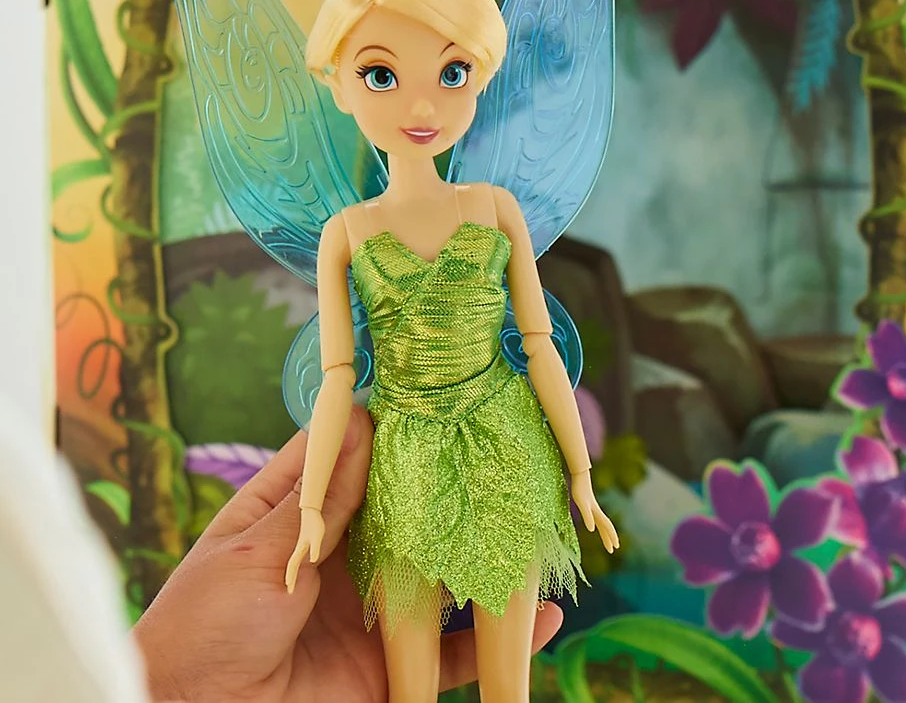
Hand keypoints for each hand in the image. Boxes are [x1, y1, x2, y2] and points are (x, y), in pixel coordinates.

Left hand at [134, 406, 563, 701]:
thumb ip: (322, 499)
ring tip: (532, 530)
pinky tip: (538, 619)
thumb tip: (361, 418)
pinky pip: (449, 653)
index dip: (385, 430)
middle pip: (403, 514)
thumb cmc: (201, 628)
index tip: (433, 401)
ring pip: (435, 578)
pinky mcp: (385, 668)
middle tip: (501, 454)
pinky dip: (491, 640)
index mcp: (294, 516)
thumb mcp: (259, 552)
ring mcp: (366, 612)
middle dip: (446, 489)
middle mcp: (339, 557)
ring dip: (481, 559)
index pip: (347, 459)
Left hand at [570, 469, 619, 553]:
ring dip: (605, 532)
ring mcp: (593, 508)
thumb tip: (591, 530)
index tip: (615, 548)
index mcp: (596, 512)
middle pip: (605, 527)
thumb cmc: (579, 489)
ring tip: (608, 540)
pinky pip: (596, 519)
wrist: (580, 475)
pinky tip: (595, 526)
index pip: (606, 526)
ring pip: (602, 523)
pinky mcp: (589, 505)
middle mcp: (596, 511)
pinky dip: (598, 525)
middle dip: (609, 538)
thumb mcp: (581, 504)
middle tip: (613, 549)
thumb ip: (587, 516)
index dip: (611, 537)